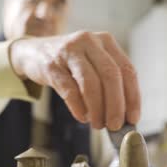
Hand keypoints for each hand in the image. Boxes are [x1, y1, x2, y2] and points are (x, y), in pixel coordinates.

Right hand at [9, 31, 140, 129]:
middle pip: (111, 75)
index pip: (127, 70)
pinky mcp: (51, 64)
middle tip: (115, 126)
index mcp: (106, 41)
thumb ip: (109, 85)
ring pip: (90, 82)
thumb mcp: (93, 65)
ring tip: (98, 124)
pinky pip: (69, 89)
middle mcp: (90, 41)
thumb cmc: (71, 64)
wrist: (33, 52)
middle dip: (115, 105)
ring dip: (97, 108)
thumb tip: (124, 117)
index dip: (132, 97)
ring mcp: (69, 51)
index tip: (132, 119)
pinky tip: (82, 117)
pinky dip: (78, 107)